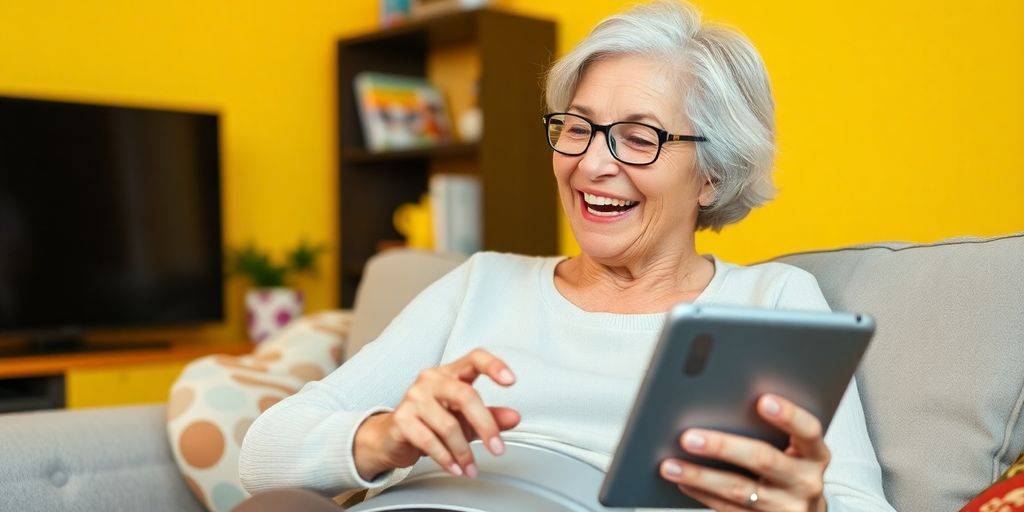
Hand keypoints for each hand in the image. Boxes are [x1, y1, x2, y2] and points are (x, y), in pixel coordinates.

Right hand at [354, 349, 520, 480]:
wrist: (392, 437)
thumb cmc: (431, 422)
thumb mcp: (465, 418)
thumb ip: (491, 416)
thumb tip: (514, 417)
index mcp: (451, 373)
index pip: (475, 358)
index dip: (494, 366)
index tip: (511, 380)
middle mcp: (431, 380)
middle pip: (465, 395)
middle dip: (485, 425)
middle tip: (497, 448)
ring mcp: (414, 397)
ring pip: (448, 424)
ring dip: (464, 452)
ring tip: (471, 467)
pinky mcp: (401, 419)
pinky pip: (429, 440)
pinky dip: (446, 458)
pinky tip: (455, 468)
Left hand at [658, 394, 829, 511]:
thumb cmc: (792, 468)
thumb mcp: (795, 449)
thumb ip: (772, 429)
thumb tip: (721, 401)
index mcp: (815, 454)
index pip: (807, 431)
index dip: (788, 415)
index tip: (762, 400)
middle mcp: (805, 482)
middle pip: (764, 460)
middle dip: (723, 446)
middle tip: (689, 437)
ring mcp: (787, 507)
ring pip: (739, 489)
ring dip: (700, 476)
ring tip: (671, 464)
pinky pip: (729, 509)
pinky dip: (703, 493)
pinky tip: (684, 481)